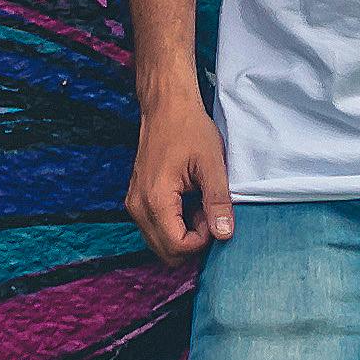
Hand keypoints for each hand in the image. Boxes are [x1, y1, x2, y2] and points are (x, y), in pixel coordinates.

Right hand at [129, 98, 234, 262]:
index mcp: (155, 199)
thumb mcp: (212, 164)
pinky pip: (155, 228)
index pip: (177, 247)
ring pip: (159, 243)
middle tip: (206, 211)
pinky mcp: (137, 199)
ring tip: (197, 204)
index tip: (212, 214)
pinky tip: (187, 201)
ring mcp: (134, 204)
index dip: (201, 239)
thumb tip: (224, 235)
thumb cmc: (189, 129)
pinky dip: (173, 224)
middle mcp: (138, 207)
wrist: (166, 106)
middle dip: (192, 241)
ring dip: (182, 234)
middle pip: (165, 252)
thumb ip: (218, 201)